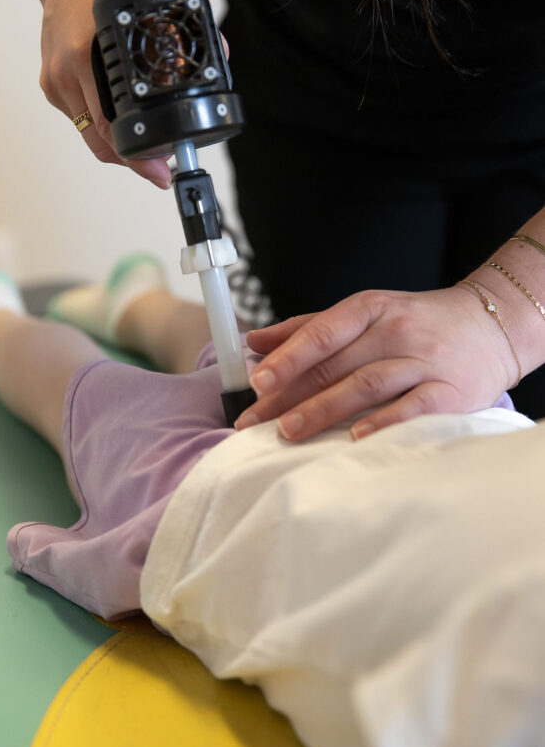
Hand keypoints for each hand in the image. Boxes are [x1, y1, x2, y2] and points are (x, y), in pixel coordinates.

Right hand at [39, 0, 171, 188]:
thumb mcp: (143, 6)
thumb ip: (184, 34)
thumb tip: (221, 54)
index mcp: (85, 53)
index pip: (111, 126)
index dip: (139, 156)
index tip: (160, 172)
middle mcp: (66, 72)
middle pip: (101, 141)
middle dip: (134, 160)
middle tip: (159, 170)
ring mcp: (55, 82)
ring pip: (91, 136)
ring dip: (118, 144)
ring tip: (144, 142)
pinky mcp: (50, 87)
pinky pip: (81, 120)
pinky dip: (102, 123)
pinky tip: (118, 115)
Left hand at [236, 286, 517, 440]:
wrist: (492, 326)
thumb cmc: (417, 323)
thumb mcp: (365, 313)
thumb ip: (308, 327)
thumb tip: (253, 341)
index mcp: (370, 309)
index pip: (321, 333)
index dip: (287, 358)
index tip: (257, 381)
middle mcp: (396, 332)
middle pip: (336, 365)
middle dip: (290, 395)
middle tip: (255, 420)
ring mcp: (424, 361)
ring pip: (366, 385)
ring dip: (324, 409)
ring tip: (289, 431)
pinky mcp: (450, 392)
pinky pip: (413, 407)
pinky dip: (383, 422)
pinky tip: (355, 437)